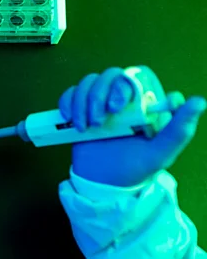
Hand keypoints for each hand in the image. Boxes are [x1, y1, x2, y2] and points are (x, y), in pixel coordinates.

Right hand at [59, 66, 205, 185]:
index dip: (123, 85)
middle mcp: (121, 99)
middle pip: (108, 76)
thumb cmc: (134, 169)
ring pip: (87, 83)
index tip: (117, 107)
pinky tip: (71, 121)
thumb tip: (198, 100)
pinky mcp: (79, 110)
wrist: (102, 185)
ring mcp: (98, 103)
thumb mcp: (160, 153)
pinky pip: (70, 94)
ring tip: (83, 127)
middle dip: (98, 96)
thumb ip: (179, 130)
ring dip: (81, 102)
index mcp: (142, 105)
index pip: (134, 77)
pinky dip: (67, 103)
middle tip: (98, 121)